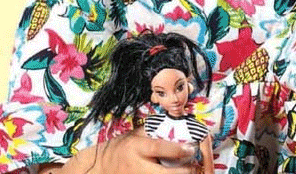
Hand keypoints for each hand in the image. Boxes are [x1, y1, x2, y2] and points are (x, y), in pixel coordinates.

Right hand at [55, 128, 197, 173]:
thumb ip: (155, 131)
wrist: (100, 166)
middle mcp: (136, 165)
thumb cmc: (122, 147)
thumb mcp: (136, 134)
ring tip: (191, 172)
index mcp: (136, 147)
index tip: (192, 148)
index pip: (158, 148)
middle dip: (184, 172)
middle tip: (196, 167)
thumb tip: (180, 126)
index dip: (177, 149)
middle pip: (164, 173)